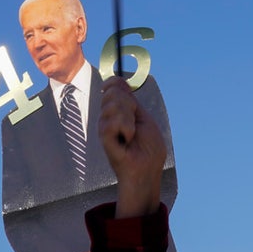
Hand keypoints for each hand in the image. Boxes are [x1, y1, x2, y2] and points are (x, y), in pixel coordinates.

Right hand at [99, 76, 164, 217]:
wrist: (147, 169)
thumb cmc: (149, 148)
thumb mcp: (144, 118)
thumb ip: (131, 101)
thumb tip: (118, 81)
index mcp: (120, 112)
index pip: (111, 88)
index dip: (114, 83)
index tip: (120, 88)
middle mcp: (109, 117)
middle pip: (112, 93)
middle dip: (129, 105)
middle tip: (135, 123)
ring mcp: (104, 127)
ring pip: (112, 105)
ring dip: (129, 120)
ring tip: (132, 136)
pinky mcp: (103, 137)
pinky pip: (111, 121)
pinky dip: (125, 128)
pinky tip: (127, 141)